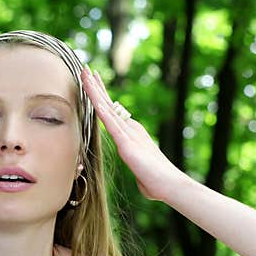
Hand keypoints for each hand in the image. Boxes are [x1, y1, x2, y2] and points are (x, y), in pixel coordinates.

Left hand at [81, 67, 185, 201]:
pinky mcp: (126, 143)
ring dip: (95, 91)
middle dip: (96, 86)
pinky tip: (93, 97)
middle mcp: (130, 130)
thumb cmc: (156, 184)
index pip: (112, 112)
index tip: (92, 82)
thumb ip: (137, 167)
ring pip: (107, 108)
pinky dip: (101, 109)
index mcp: (131, 135)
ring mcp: (128, 134)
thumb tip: (140, 174)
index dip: (101, 96)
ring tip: (85, 73)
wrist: (170, 186)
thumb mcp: (140, 172)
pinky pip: (111, 123)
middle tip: (86, 69)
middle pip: (108, 104)